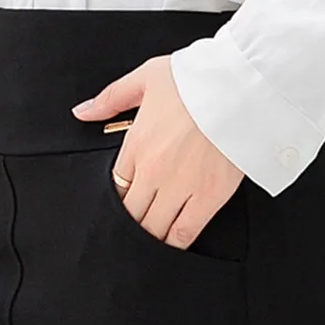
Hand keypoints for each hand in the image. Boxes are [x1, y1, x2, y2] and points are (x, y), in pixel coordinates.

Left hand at [71, 55, 245, 249]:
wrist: (242, 86)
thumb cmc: (198, 78)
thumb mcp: (147, 77)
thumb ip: (111, 98)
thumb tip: (82, 111)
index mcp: (136, 145)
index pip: (115, 186)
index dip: (119, 198)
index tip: (127, 201)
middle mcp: (153, 172)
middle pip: (130, 214)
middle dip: (130, 223)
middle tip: (134, 229)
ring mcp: (180, 188)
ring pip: (153, 229)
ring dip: (149, 237)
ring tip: (150, 242)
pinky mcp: (208, 199)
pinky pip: (183, 234)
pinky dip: (174, 244)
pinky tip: (171, 247)